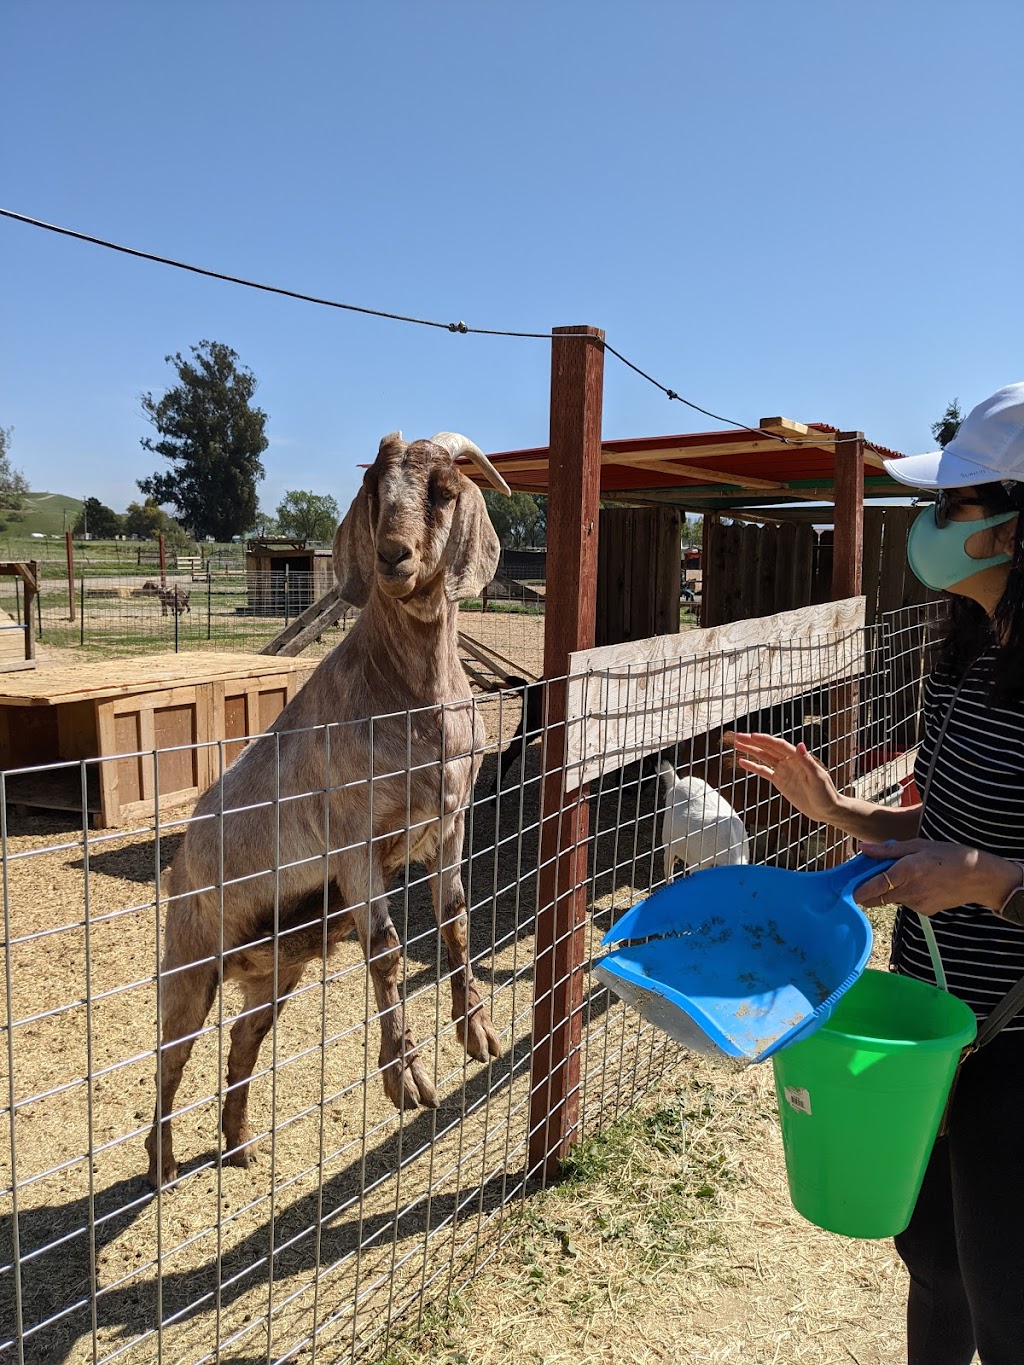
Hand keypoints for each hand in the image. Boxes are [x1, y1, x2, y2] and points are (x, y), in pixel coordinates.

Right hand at [725, 731, 840, 825]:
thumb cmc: (826, 793)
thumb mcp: (817, 777)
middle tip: (738, 736)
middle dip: (753, 742)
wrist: (826, 809)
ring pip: (764, 757)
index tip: (752, 736)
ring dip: (751, 750)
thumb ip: (807, 761)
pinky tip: (743, 762)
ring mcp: (784, 771)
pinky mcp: (780, 781)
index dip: (765, 740)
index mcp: (798, 758)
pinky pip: (764, 772)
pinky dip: (753, 766)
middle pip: (768, 748)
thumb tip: (800, 745)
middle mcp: (789, 761)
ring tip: (737, 744)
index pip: (778, 745)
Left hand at [856, 840, 1023, 915]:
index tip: (849, 890)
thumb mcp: (917, 845)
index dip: (857, 891)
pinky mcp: (925, 912)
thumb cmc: (948, 855)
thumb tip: (862, 848)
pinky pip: (907, 903)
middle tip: (872, 878)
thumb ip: (887, 850)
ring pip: (892, 900)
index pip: (873, 888)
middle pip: (877, 898)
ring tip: (906, 875)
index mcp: (905, 871)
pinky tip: (920, 884)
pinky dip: (906, 895)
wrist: (977, 877)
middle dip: (869, 891)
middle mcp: (909, 891)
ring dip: (891, 890)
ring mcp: (917, 904)